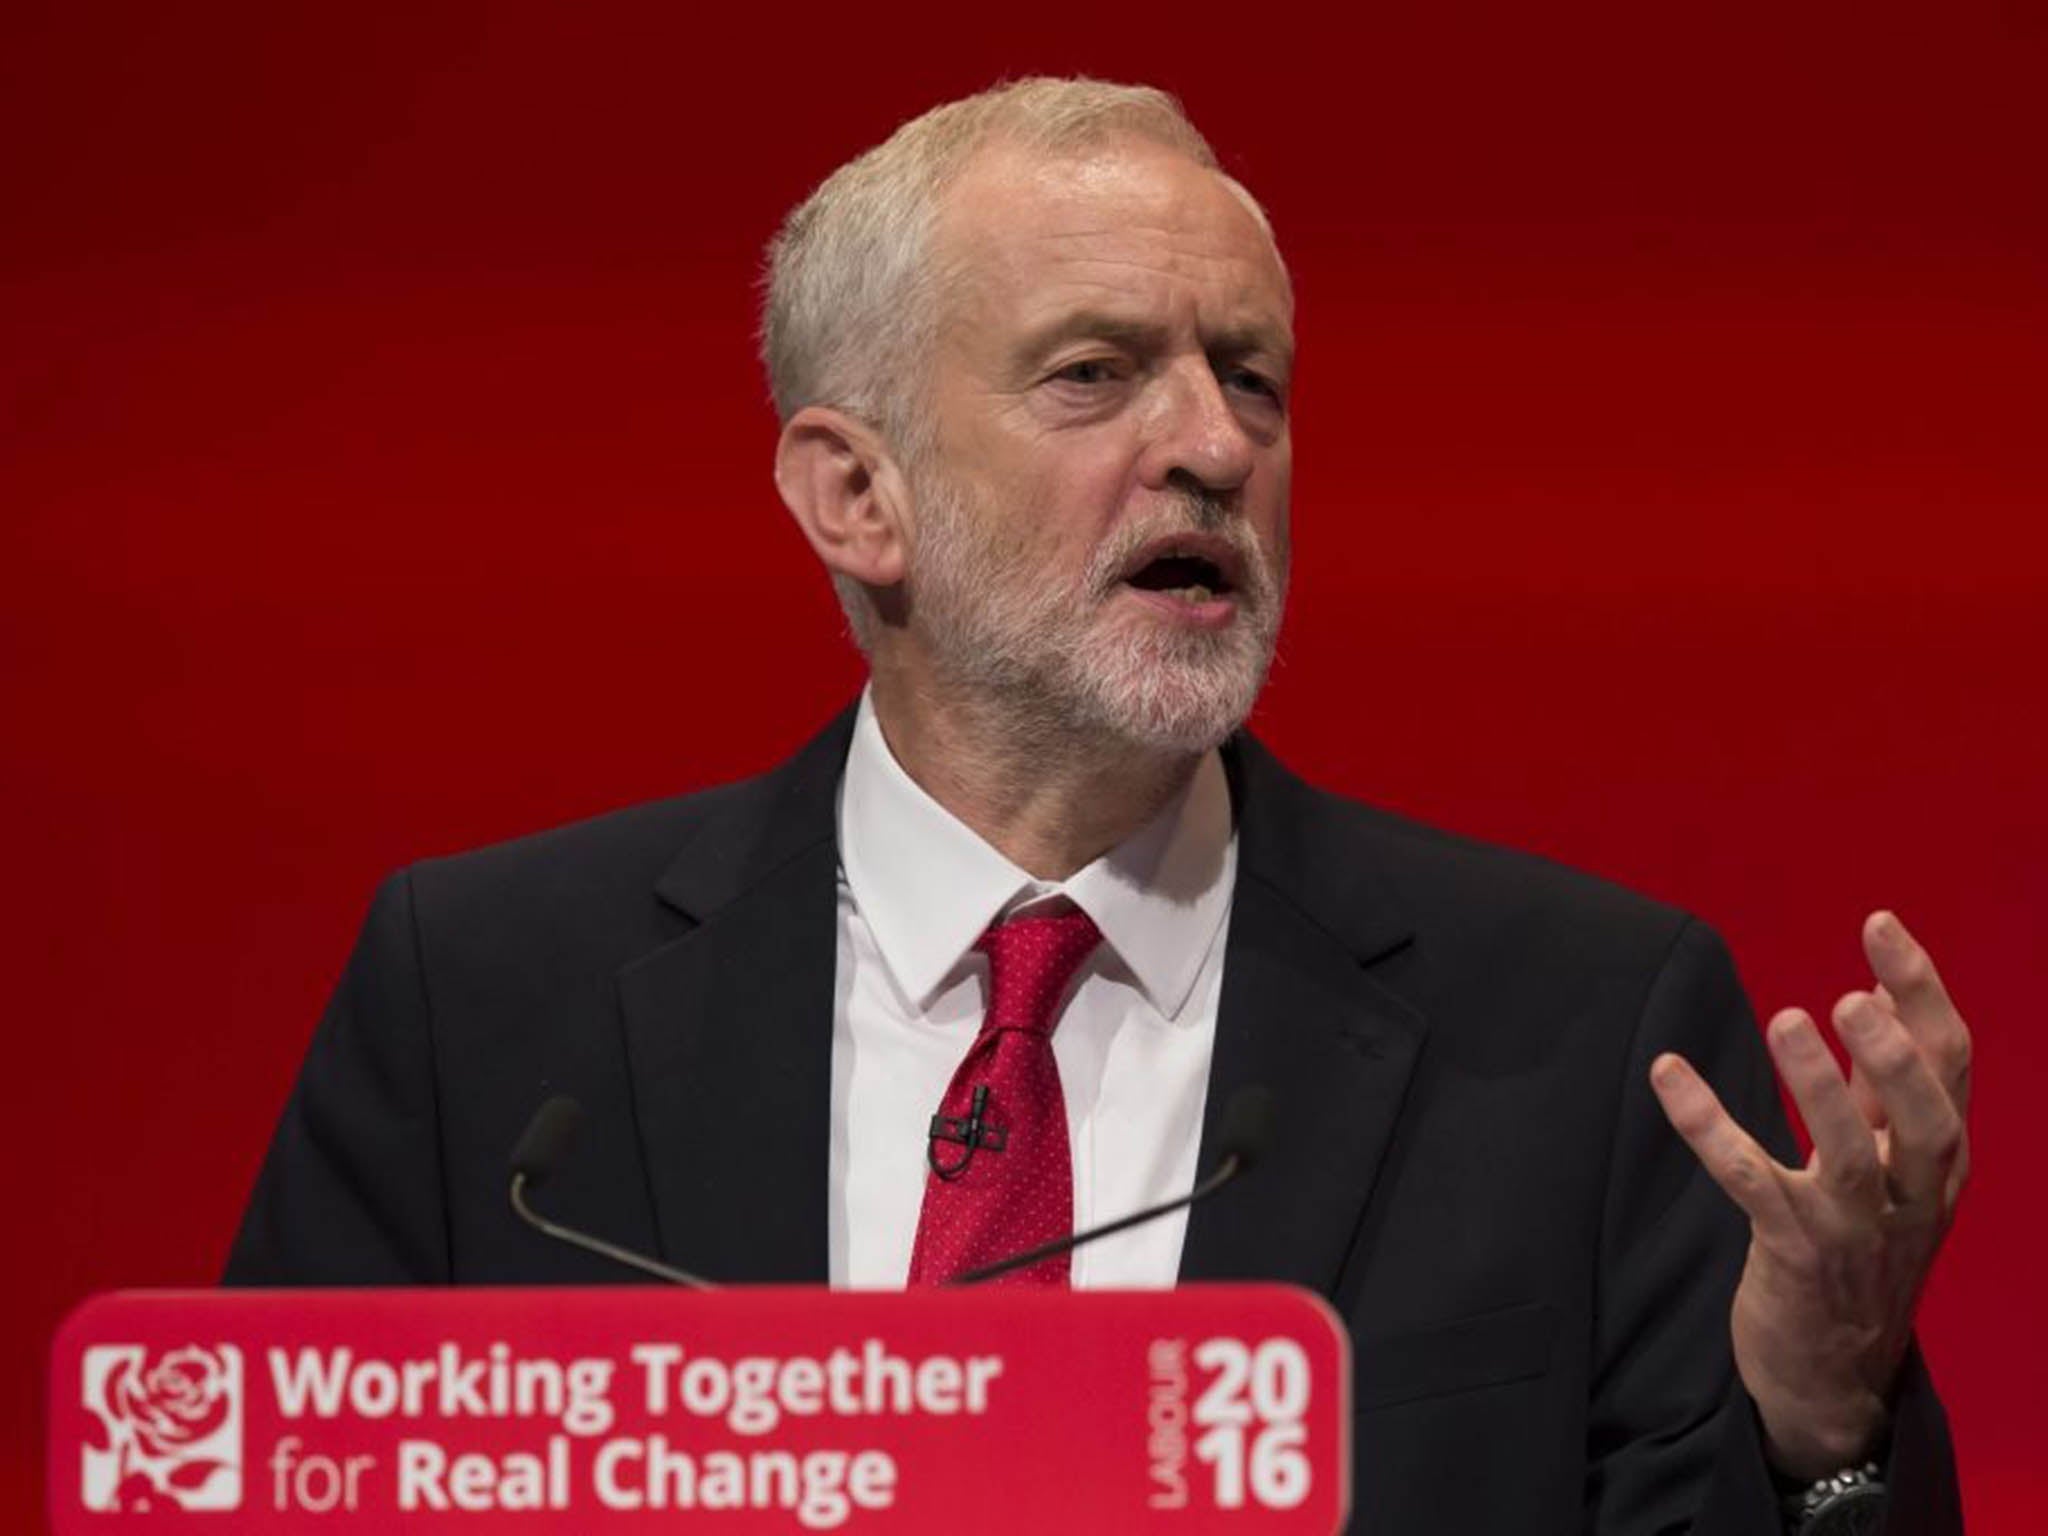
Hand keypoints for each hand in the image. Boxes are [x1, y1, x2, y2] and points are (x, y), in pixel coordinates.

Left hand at [1649, 911, 1970, 1479]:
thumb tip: (1883, 1000)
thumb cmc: (1860, 1249)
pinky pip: (1751, 1183)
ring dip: (1819, 1086)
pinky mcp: (1794, 1256)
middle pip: (1926, 1116)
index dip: (1920, 990)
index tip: (1880, 924)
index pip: (1950, 1064)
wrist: (1834, 1374)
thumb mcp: (1892, 1171)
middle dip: (1894, 1055)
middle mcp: (1912, 1194)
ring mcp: (1856, 1230)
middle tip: (1852, 996)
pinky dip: (1709, 1126)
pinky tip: (1668, 1076)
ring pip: (1851, 1155)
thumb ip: (1887, 1094)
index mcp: (1939, 1160)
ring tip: (1787, 1019)